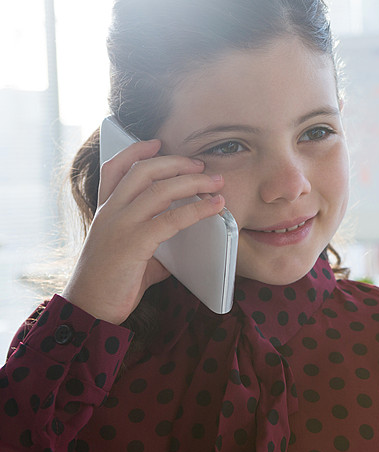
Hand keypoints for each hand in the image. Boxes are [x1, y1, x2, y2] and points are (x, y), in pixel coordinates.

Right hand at [62, 140, 225, 324]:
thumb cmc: (112, 282)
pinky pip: (171, 219)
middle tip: (202, 165)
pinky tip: (215, 207)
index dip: (135, 151)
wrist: (89, 308)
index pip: (115, 168)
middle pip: (143, 171)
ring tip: (216, 183)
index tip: (157, 142)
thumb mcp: (134, 254)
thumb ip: (156, 241)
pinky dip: (198, 210)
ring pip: (160, 189)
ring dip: (194, 182)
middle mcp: (110, 212)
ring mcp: (121, 225)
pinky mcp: (134, 243)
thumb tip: (186, 242)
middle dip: (177, 163)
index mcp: (106, 210)